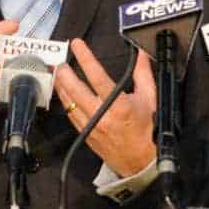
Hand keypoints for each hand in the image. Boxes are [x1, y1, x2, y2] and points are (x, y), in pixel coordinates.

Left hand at [54, 39, 156, 176]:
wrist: (141, 162)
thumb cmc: (147, 130)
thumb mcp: (149, 98)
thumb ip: (143, 73)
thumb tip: (140, 54)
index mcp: (118, 105)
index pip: (96, 76)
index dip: (85, 58)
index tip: (77, 45)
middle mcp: (101, 115)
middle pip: (75, 89)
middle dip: (65, 73)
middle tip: (61, 61)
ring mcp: (91, 126)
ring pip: (69, 103)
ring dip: (61, 86)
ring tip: (58, 74)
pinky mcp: (85, 135)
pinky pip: (71, 115)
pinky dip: (66, 102)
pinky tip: (64, 94)